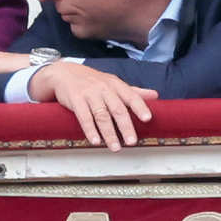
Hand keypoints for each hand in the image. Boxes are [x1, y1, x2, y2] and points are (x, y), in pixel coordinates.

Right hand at [29, 62, 157, 151]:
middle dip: (125, 126)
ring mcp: (89, 94)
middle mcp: (104, 88)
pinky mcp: (75, 100)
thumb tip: (155, 95)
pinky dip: (90, 130)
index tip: (147, 118)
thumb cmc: (92, 81)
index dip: (140, 107)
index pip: (131, 96)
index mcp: (116, 85)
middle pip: (117, 109)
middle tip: (132, 141)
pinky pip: (84, 117)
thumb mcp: (113, 83)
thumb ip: (133, 91)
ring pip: (101, 116)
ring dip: (109, 133)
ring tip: (115, 147)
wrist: (64, 73)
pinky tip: (95, 141)